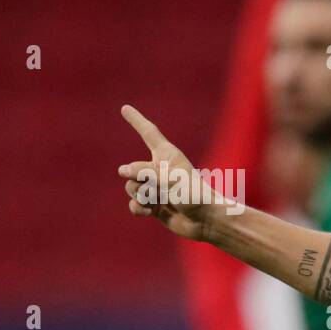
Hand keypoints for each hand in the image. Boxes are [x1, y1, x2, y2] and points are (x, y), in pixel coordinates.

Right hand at [117, 105, 219, 240]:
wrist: (207, 221)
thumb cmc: (195, 195)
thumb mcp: (170, 178)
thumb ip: (144, 172)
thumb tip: (122, 170)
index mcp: (167, 155)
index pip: (148, 133)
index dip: (137, 120)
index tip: (125, 108)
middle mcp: (159, 169)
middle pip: (131, 170)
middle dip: (139, 181)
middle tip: (160, 189)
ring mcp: (156, 187)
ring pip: (131, 188)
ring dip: (142, 196)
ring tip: (160, 201)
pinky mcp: (154, 205)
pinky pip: (134, 204)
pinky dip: (139, 208)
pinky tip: (149, 212)